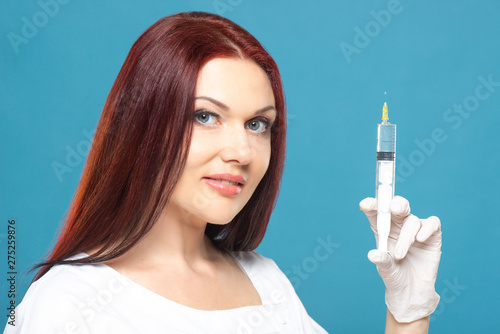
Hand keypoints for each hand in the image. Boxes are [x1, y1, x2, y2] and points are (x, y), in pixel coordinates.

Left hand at [359, 196, 441, 322]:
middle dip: (396, 204)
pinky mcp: (432, 234)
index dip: (371, 205)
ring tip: (399, 255)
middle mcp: (398, 225)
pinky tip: (420, 239)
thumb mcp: (385, 269)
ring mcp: (415, 228)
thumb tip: (373, 254)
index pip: (376, 211)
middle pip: (397, 206)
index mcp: (382, 228)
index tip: (365, 205)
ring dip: (406, 237)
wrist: (413, 290)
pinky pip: (432, 223)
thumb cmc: (395, 275)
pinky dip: (427, 229)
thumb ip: (382, 260)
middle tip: (394, 209)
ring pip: (412, 220)